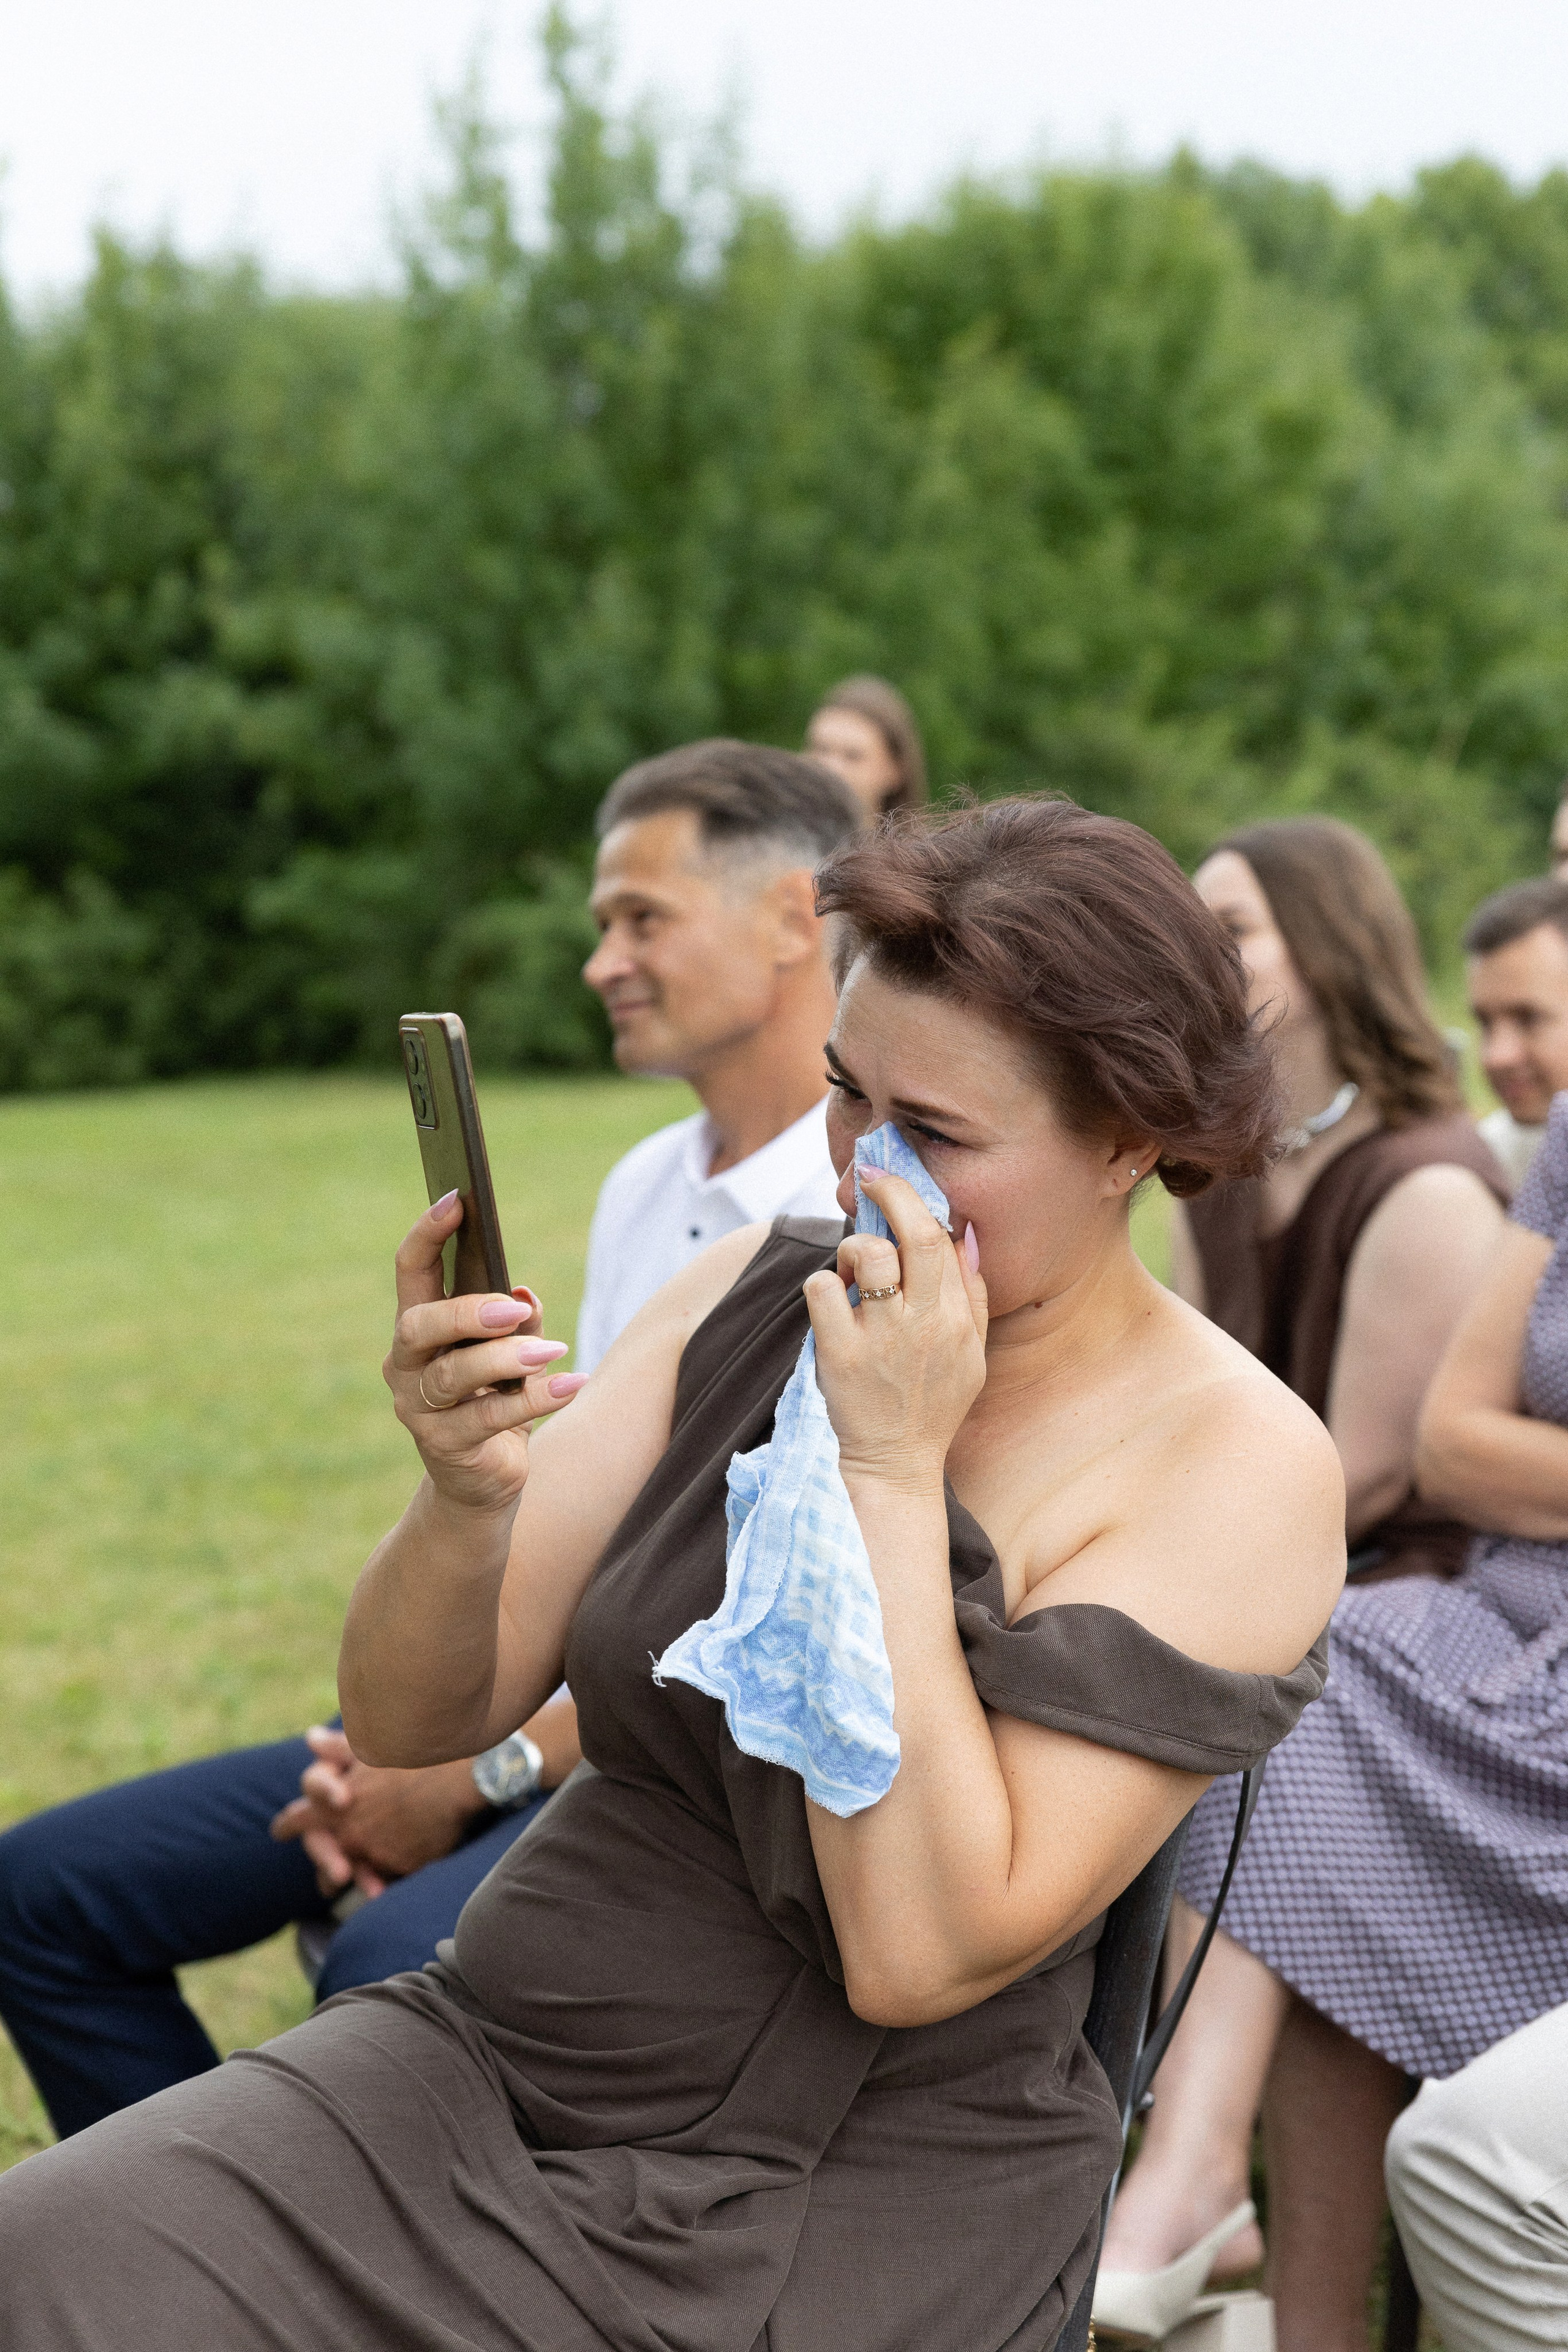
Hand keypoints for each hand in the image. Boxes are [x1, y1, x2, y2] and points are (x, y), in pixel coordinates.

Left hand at [268, 1728, 488, 1897]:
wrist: (460, 1774)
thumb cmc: (414, 1751)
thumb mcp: (370, 1745)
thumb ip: (337, 1749)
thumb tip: (310, 1739)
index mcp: (335, 1806)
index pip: (298, 1821)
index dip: (287, 1825)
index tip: (279, 1830)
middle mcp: (350, 1835)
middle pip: (327, 1861)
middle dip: (327, 1867)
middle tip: (330, 1877)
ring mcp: (377, 1855)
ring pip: (360, 1875)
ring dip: (361, 1879)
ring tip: (368, 1886)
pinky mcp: (404, 1868)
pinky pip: (392, 1877)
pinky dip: (394, 1874)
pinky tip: (405, 1868)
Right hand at [385, 1192, 588, 1516]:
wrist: (482, 1482)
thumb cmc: (496, 1402)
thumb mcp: (511, 1355)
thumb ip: (518, 1322)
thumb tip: (524, 1292)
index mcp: (419, 1328)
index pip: (411, 1271)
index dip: (428, 1232)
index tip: (457, 1198)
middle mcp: (405, 1364)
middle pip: (420, 1324)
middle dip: (467, 1311)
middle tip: (513, 1308)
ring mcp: (417, 1408)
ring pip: (453, 1374)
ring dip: (507, 1359)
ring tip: (553, 1351)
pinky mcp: (443, 1446)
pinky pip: (486, 1419)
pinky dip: (535, 1399)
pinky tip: (572, 1384)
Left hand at [803, 1171, 987, 1489]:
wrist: (895, 1465)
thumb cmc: (931, 1406)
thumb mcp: (972, 1356)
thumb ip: (973, 1296)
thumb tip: (965, 1236)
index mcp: (958, 1320)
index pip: (944, 1240)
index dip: (916, 1201)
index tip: (894, 1183)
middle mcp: (926, 1323)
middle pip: (916, 1234)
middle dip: (890, 1193)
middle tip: (868, 1180)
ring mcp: (882, 1338)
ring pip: (868, 1254)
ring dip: (853, 1246)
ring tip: (851, 1268)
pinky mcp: (841, 1354)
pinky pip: (823, 1289)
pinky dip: (821, 1284)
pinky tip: (829, 1300)